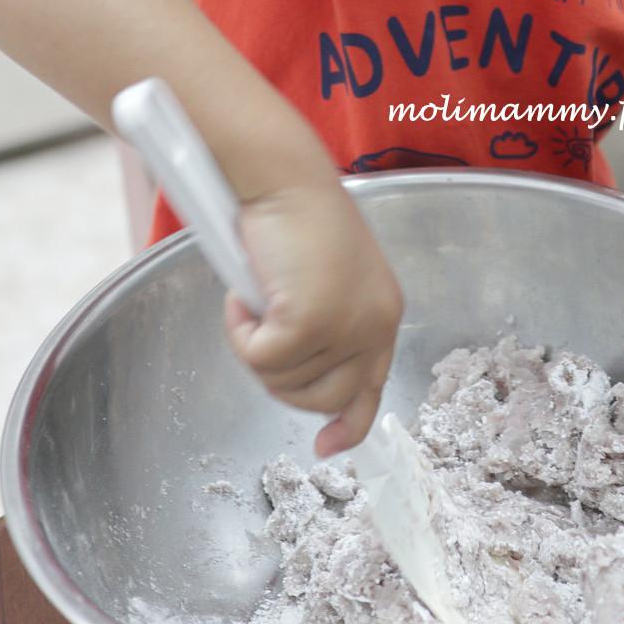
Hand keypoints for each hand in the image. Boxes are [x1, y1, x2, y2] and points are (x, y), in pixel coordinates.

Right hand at [222, 179, 404, 456]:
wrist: (282, 177)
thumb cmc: (295, 214)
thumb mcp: (325, 277)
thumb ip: (328, 323)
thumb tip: (298, 371)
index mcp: (384, 312)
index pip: (373, 388)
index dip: (348, 423)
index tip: (326, 446)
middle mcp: (375, 324)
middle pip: (323, 398)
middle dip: (281, 378)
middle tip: (258, 332)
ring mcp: (345, 326)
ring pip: (284, 381)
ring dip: (256, 346)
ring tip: (256, 294)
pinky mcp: (310, 322)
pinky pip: (259, 359)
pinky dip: (240, 332)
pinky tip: (244, 292)